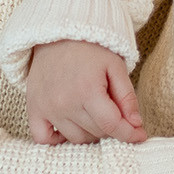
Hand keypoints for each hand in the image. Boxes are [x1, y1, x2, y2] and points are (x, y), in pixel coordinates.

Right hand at [23, 40, 143, 144]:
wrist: (58, 34)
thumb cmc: (90, 49)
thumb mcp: (115, 66)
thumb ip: (127, 97)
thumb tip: (136, 125)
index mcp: (88, 90)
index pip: (112, 125)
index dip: (129, 133)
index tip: (140, 135)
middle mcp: (65, 103)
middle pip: (96, 133)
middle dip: (111, 126)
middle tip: (113, 110)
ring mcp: (48, 108)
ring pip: (76, 138)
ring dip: (90, 132)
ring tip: (93, 113)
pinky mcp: (34, 109)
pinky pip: (43, 138)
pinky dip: (57, 139)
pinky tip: (69, 126)